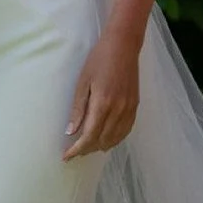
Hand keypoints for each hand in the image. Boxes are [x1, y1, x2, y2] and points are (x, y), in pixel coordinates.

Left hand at [63, 26, 140, 159]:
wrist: (123, 46)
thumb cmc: (98, 60)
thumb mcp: (82, 83)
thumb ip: (78, 109)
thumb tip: (71, 132)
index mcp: (102, 103)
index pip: (89, 136)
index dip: (77, 149)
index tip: (66, 156)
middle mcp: (118, 110)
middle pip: (102, 140)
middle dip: (87, 149)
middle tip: (75, 151)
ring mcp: (129, 108)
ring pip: (116, 138)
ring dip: (101, 145)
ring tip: (89, 147)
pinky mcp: (135, 105)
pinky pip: (126, 130)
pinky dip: (116, 138)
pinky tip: (108, 139)